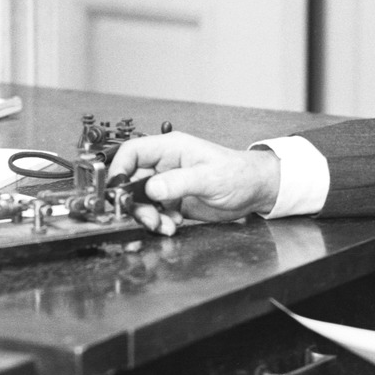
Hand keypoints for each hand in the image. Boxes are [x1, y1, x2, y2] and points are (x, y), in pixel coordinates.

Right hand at [106, 130, 281, 235]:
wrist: (256, 191)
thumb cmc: (240, 174)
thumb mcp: (209, 177)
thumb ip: (179, 182)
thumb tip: (152, 188)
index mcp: (171, 149)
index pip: (132, 153)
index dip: (119, 170)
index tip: (117, 191)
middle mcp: (166, 165)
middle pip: (134, 182)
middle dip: (137, 204)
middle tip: (149, 219)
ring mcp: (170, 183)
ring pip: (143, 201)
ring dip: (149, 216)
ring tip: (165, 225)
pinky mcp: (175, 200)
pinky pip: (156, 212)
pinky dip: (160, 222)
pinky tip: (174, 224)